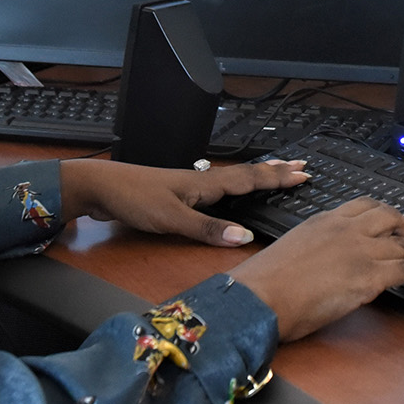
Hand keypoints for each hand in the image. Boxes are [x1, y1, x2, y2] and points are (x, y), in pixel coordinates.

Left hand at [57, 158, 310, 246]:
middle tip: (301, 165)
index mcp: (204, 184)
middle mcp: (201, 181)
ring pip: (233, 178)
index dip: (277, 178)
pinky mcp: (178, 194)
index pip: (249, 179)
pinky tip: (232, 190)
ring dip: (257, 175)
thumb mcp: (171, 220)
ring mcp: (189, 186)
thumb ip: (207, 229)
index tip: (304, 174)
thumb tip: (244, 238)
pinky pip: (218, 187)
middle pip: (246, 174)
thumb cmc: (132, 200)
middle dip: (275, 171)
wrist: (98, 188)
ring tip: (276, 170)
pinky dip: (236, 185)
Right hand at [229, 199, 403, 340]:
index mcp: (324, 220)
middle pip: (388, 217)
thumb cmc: (266, 281)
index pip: (363, 206)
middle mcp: (346, 229)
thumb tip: (326, 259)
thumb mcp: (292, 247)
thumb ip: (315, 246)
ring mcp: (360, 251)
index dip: (383, 212)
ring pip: (403, 242)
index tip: (391, 219)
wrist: (262, 296)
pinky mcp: (369, 276)